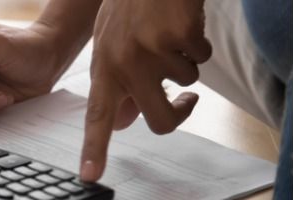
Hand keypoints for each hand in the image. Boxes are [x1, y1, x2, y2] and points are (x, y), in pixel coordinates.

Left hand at [80, 0, 211, 181]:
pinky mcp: (179, 34)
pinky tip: (181, 22)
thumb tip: (120, 124)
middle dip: (179, 113)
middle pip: (160, 120)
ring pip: (188, 81)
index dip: (94, 147)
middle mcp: (124, 62)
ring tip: (168, 33)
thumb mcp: (111, 44)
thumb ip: (115, 83)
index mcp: (104, 67)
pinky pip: (203, 56)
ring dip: (185, 61)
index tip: (90, 174)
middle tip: (186, 100)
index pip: (97, 114)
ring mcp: (152, 48)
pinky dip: (198, 42)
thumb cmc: (130, 9)